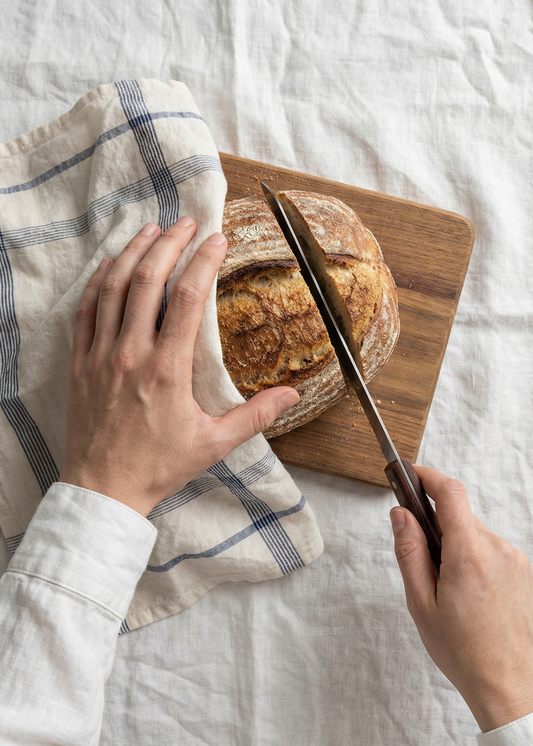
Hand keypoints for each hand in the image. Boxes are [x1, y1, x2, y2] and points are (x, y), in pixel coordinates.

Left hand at [59, 218, 298, 516]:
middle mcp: (131, 354)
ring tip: (152, 230)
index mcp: (167, 370)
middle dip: (170, 244)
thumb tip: (294, 396)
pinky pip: (86, 310)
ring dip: (133, 252)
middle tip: (187, 223)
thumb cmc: (158, 467)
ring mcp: (101, 355)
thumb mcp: (214, 444)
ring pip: (113, 288)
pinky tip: (111, 264)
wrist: (103, 489)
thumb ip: (255, 416)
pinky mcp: (81, 362)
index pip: (186, 299)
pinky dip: (99, 281)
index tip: (217, 239)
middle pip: (148, 281)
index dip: (203, 261)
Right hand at [390, 465, 532, 732]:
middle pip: (460, 516)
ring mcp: (515, 560)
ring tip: (450, 591)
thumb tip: (401, 514)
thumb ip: (409, 551)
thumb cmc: (464, 652)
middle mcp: (498, 550)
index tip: (410, 474)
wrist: (510, 687)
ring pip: (475, 534)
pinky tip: (470, 595)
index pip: (449, 492)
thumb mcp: (421, 602)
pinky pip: (492, 550)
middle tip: (424, 563)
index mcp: (469, 554)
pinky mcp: (524, 571)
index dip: (427, 476)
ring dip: (457, 547)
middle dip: (437, 527)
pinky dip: (475, 560)